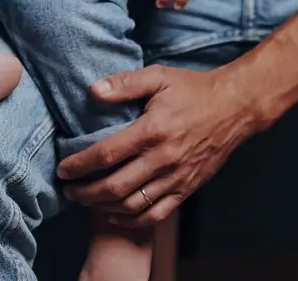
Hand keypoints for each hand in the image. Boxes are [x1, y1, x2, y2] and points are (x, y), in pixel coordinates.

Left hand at [58, 64, 257, 226]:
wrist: (234, 107)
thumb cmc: (193, 89)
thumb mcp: (159, 77)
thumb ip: (125, 83)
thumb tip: (93, 91)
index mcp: (153, 130)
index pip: (107, 154)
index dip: (80, 165)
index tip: (63, 169)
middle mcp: (163, 158)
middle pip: (115, 186)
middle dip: (85, 192)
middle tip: (69, 190)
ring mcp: (176, 177)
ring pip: (132, 205)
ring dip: (104, 208)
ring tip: (87, 201)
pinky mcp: (186, 188)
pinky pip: (155, 214)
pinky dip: (132, 220)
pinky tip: (116, 215)